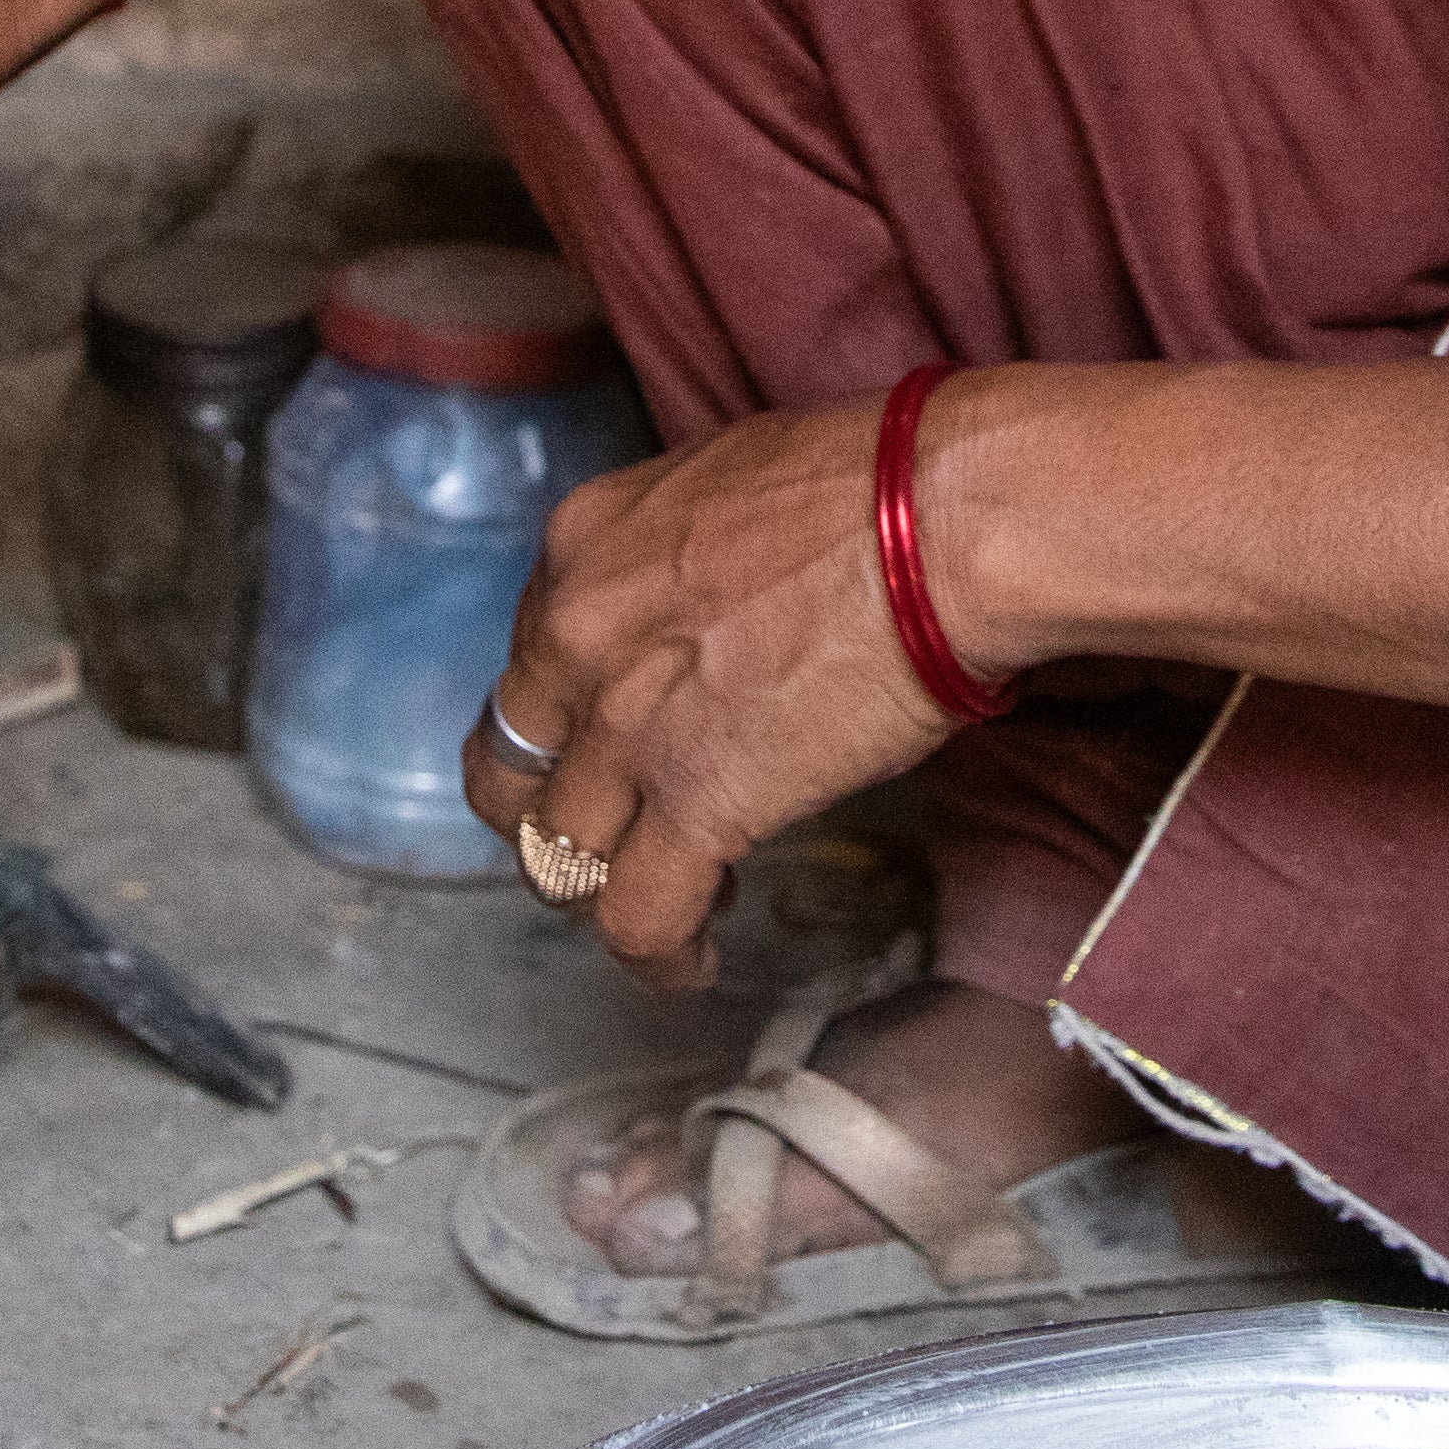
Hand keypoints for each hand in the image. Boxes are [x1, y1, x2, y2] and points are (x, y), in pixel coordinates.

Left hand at [459, 392, 992, 991]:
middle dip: (547, 816)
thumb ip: (677, 559)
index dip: (569, 722)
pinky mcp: (698, 803)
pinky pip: (637, 917)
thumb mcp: (724, 485)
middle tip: (604, 836)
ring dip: (603, 891)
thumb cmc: (876, 486)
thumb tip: (705, 607)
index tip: (615, 744)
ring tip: (665, 906)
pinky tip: (691, 963)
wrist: (938, 522)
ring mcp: (628, 726)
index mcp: (582, 549)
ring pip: (558, 855)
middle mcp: (577, 638)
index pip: (528, 666)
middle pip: (509, 770)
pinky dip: (658, 956)